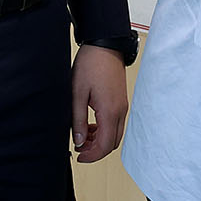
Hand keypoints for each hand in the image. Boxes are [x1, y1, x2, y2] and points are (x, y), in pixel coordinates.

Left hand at [70, 45, 129, 163]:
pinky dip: (104, 129)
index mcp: (110, 111)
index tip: (79, 155)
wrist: (104, 45)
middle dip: (96, 150)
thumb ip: (78, 120)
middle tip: (79, 146)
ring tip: (83, 134)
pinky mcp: (121, 101)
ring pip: (115, 134)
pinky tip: (91, 124)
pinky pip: (116, 123)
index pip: (105, 145)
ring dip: (100, 140)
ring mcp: (123, 106)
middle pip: (112, 143)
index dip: (92, 155)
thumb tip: (79, 141)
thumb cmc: (91, 64)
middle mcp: (120, 111)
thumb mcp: (77, 94)